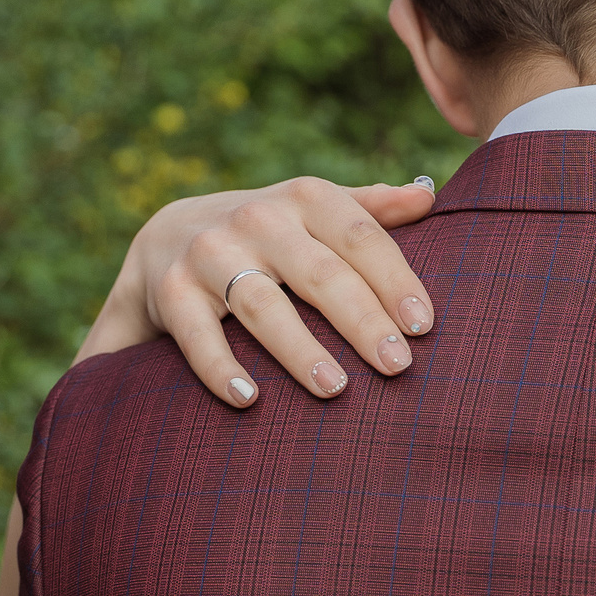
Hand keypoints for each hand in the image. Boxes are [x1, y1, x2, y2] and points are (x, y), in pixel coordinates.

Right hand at [91, 175, 439, 405]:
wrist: (166, 236)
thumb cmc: (267, 233)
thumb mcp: (312, 210)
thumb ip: (370, 208)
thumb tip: (429, 195)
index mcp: (304, 198)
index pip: (360, 236)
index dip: (395, 279)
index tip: (424, 326)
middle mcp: (257, 219)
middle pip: (319, 272)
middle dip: (361, 320)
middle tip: (397, 365)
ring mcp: (209, 253)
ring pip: (262, 305)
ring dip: (299, 349)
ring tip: (335, 388)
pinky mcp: (171, 291)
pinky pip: (197, 335)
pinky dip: (220, 368)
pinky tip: (248, 400)